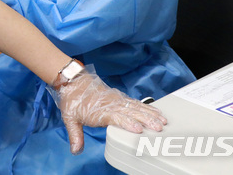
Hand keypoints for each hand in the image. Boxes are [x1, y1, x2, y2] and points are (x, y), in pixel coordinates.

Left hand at [50, 72, 166, 154]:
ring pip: (136, 107)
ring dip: (150, 114)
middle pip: (131, 112)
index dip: (127, 123)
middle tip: (158, 127)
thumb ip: (75, 135)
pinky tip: (156, 111)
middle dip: (146, 120)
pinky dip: (147, 107)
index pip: (117, 117)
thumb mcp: (70, 118)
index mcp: (100, 111)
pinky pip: (136, 102)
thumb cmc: (73, 100)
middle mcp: (111, 104)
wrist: (73, 81)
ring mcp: (117, 100)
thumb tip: (76, 150)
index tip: (138, 129)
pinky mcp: (120, 97)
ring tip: (163, 120)